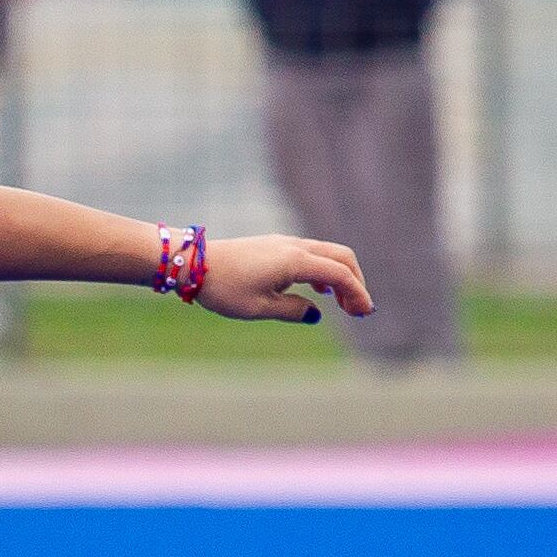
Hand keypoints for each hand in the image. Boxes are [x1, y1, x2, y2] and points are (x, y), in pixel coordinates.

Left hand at [197, 234, 371, 325]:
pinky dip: (323, 270)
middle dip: (355, 282)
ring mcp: (284, 243)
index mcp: (295, 261)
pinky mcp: (274, 245)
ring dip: (339, 276)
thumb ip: (292, 311)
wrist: (192, 263)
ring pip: (327, 253)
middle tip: (358, 310)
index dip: (357, 293)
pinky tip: (318, 290)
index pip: (339, 274)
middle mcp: (294, 246)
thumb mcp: (259, 308)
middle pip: (341, 257)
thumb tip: (315, 314)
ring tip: (342, 304)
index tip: (365, 313)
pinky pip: (310, 253)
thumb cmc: (222, 288)